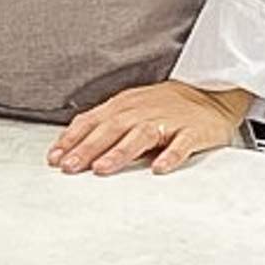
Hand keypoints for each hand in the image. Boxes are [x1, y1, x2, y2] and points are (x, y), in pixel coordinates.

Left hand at [50, 82, 252, 175]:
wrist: (210, 94)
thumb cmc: (163, 106)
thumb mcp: (129, 109)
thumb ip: (102, 126)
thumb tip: (67, 149)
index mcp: (123, 106)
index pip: (92, 121)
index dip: (72, 139)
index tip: (55, 158)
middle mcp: (142, 111)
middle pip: (111, 129)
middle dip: (88, 149)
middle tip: (70, 167)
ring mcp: (168, 120)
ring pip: (141, 136)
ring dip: (120, 153)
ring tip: (103, 169)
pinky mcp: (193, 131)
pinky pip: (181, 144)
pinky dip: (170, 156)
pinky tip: (159, 168)